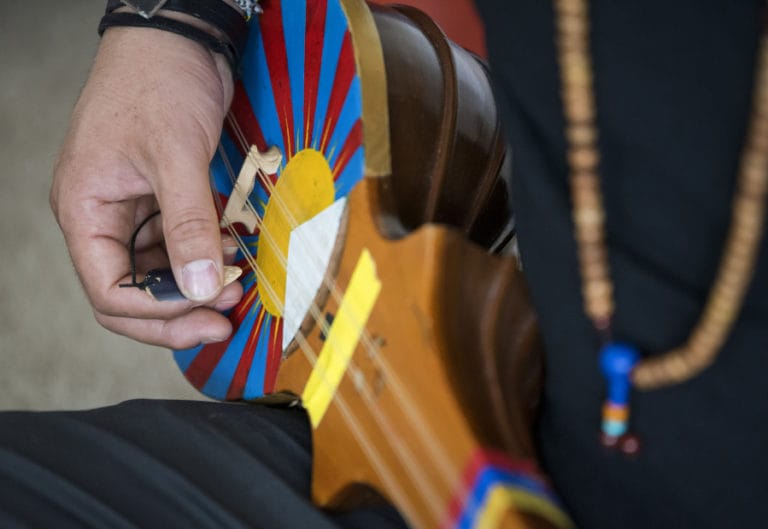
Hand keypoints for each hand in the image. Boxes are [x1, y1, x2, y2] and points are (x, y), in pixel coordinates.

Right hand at [51, 27, 242, 348]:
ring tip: (240, 282)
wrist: (178, 39)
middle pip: (135, 291)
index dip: (157, 313)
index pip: (110, 291)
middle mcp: (105, 218)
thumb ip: (188, 226)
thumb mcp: (174, 156)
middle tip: (225, 316)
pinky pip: (183, 243)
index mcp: (86, 211)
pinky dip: (209, 255)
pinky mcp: (166, 198)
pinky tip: (236, 254)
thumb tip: (202, 289)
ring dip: (200, 283)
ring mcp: (136, 209)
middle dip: (180, 308)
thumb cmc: (158, 83)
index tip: (207, 315)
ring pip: (162, 271)